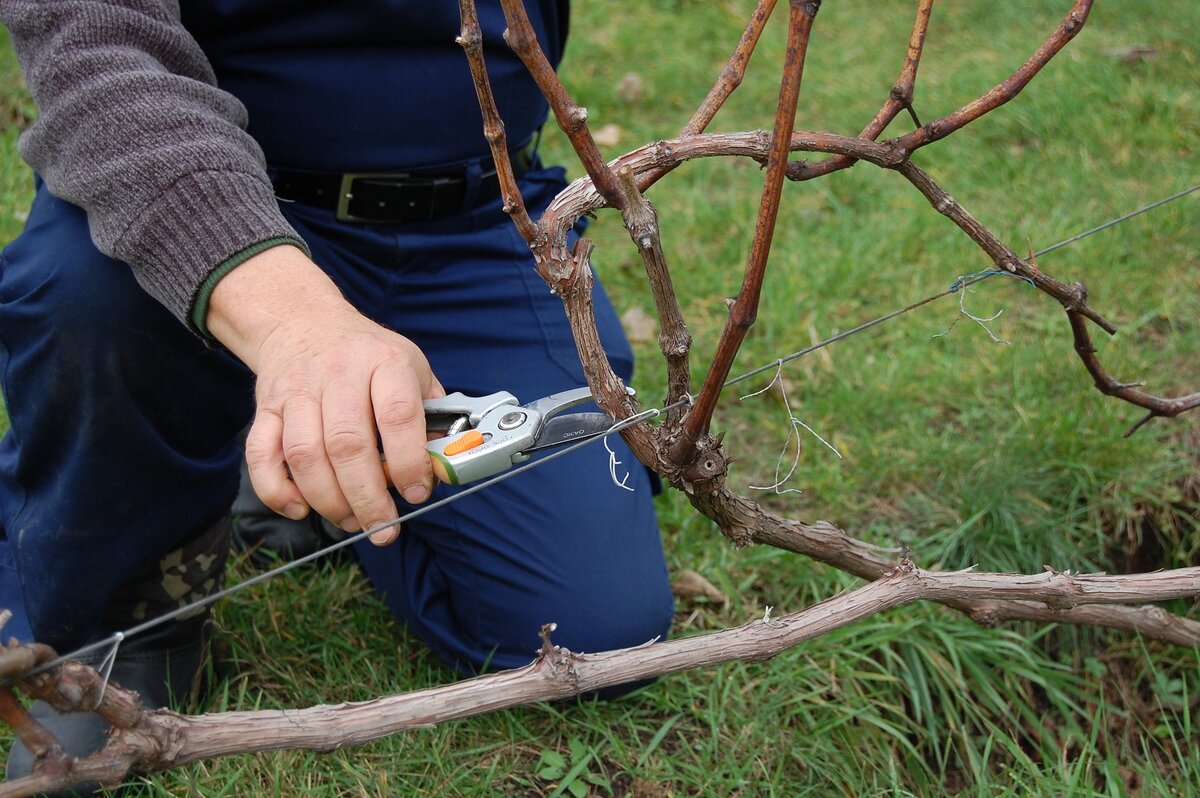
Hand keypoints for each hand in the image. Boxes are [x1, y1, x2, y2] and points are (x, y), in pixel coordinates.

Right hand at [207, 245, 443, 544]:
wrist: (304, 322)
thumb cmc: (368, 355)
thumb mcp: (412, 367)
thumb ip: (431, 415)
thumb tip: (444, 467)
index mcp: (384, 362)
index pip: (397, 415)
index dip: (408, 460)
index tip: (416, 493)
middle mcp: (338, 374)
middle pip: (347, 444)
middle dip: (367, 496)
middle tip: (383, 528)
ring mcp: (297, 392)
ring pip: (304, 454)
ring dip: (328, 499)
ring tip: (352, 521)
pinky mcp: (266, 409)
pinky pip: (261, 455)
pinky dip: (276, 490)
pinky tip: (300, 509)